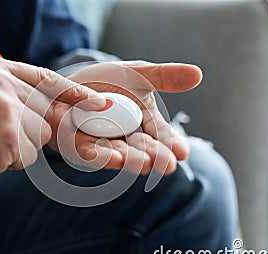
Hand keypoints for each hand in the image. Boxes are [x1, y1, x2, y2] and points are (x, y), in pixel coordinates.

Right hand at [0, 55, 105, 208]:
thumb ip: (17, 98)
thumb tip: (56, 113)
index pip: (46, 78)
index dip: (74, 92)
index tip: (97, 102)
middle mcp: (2, 81)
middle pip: (47, 111)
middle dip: (34, 130)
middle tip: (0, 136)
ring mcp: (7, 106)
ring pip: (41, 134)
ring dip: (22, 147)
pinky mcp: (10, 133)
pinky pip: (30, 154)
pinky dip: (14, 161)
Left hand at [47, 61, 201, 174]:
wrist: (69, 83)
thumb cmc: (107, 80)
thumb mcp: (137, 74)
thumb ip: (163, 77)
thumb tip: (198, 74)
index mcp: (145, 123)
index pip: (162, 136)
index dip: (172, 144)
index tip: (182, 152)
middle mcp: (127, 138)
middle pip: (143, 148)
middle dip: (155, 156)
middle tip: (168, 164)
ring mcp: (103, 144)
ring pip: (120, 154)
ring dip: (132, 160)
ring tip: (145, 164)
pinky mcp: (78, 147)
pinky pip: (90, 154)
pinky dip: (102, 157)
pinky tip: (115, 158)